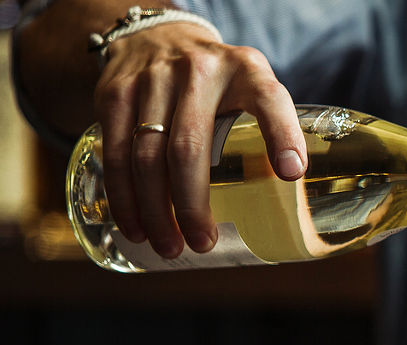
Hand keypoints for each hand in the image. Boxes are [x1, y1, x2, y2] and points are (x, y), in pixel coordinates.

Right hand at [92, 21, 306, 256]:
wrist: (159, 36)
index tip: (291, 173)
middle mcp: (199, 70)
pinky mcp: (115, 93)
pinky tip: (134, 225)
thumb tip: (292, 193)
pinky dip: (123, 196)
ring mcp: (152, 79)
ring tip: (168, 246)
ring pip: (146, 156)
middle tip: (202, 243)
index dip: (282, 135)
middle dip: (192, 203)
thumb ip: (272, 128)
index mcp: (247, 71)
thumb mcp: (253, 88)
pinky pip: (115, 152)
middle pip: (190, 147)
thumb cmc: (220, 82)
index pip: (269, 100)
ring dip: (155, 210)